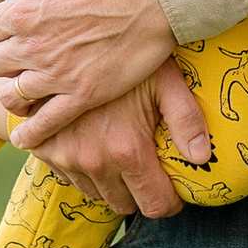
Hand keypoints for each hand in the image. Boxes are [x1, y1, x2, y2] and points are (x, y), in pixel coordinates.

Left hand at [0, 0, 195, 193]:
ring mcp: (57, 74)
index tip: (11, 32)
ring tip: (22, 96)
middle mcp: (33, 46)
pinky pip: (45, 123)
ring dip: (14, 94)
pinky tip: (25, 139)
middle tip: (17, 62)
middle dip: (3, 62)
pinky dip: (31, 134)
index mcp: (23, 11)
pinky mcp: (83, 95)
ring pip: (13, 96)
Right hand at [0, 73, 206, 218]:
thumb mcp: (164, 79)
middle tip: (149, 169)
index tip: (175, 192)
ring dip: (111, 183)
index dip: (170, 202)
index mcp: (127, 149)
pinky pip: (71, 179)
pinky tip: (95, 143)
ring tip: (121, 152)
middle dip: (140, 193)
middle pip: (124, 205)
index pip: (155, 204)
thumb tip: (203, 157)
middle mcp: (94, 160)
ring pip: (96, 194)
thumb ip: (187, 118)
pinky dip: (85, 170)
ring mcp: (65, 157)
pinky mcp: (45, 150)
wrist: (64, 41)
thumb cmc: (123, 58)